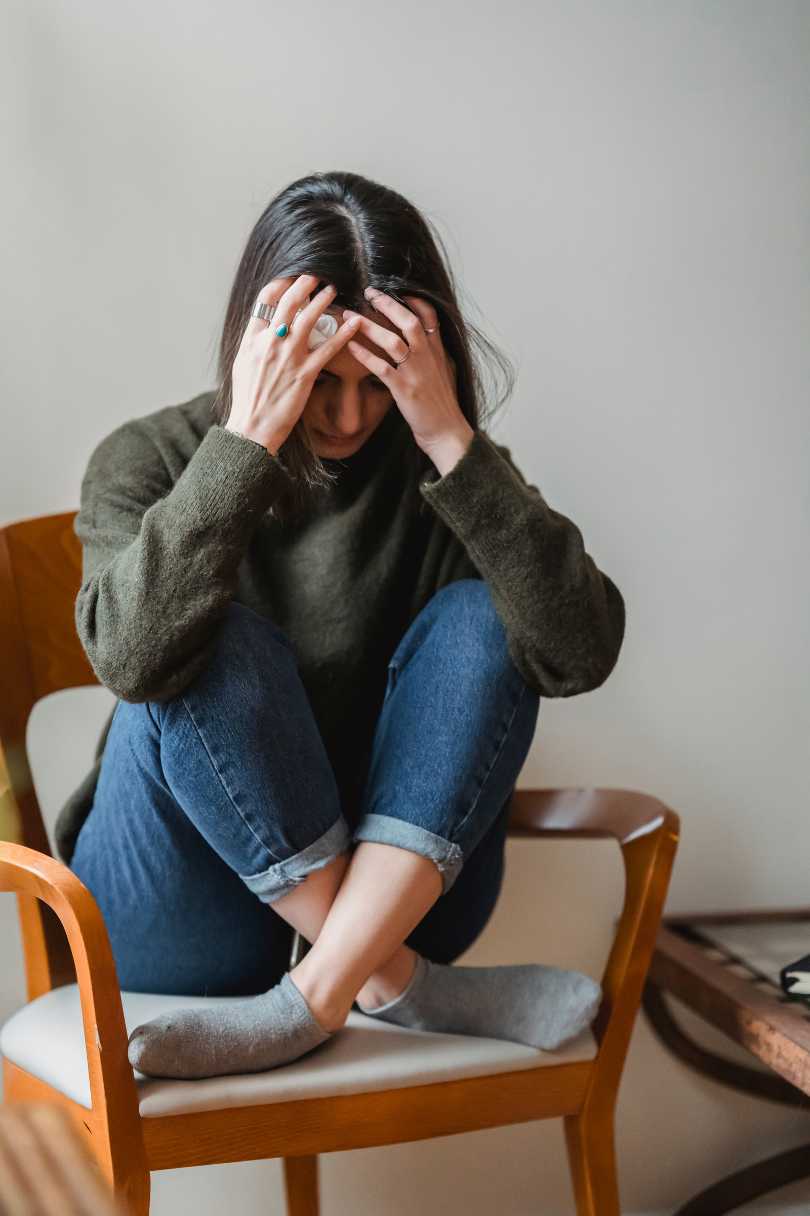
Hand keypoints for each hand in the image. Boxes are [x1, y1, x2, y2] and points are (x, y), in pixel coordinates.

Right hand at [228, 275, 361, 454]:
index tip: (291, 277)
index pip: (265, 300)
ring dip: (322, 300)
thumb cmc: (247, 399)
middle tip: (316, 275)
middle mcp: (270, 343)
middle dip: (304, 283)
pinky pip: (328, 348)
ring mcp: (288, 357)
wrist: (252, 427)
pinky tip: (353, 323)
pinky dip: (343, 333)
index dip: (280, 283)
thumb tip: (263, 325)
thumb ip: (254, 341)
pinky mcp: (305, 374)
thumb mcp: (242, 363)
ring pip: (309, 319)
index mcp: (252, 339)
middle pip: (288, 302)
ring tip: (332, 290)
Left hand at [342, 289, 473, 463]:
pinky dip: (364, 355)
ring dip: (369, 326)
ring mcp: (416, 373)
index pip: (429, 317)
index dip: (414, 300)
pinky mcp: (404, 390)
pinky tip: (350, 346)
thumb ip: (434, 356)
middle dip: (387, 304)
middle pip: (408, 321)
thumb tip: (425, 343)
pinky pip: (381, 368)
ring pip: (393, 341)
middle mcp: (428, 357)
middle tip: (368, 292)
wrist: (447, 432)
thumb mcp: (444, 374)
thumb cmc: (443, 407)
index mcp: (438, 352)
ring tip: (350, 316)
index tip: (399, 289)